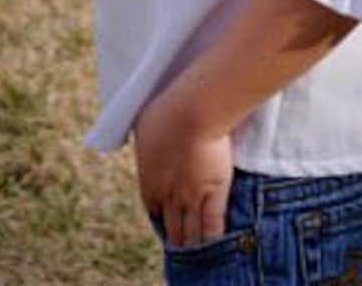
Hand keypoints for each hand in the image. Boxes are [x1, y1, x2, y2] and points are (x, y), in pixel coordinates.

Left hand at [133, 88, 232, 247]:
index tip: (167, 216)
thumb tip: (146, 136)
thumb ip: (147, 141)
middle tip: (182, 243)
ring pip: (191, 232)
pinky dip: (213, 238)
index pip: (154, 209)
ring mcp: (191, 198)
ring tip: (198, 251)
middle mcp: (167, 196)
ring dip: (193, 243)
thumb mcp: (145, 125)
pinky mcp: (214, 194)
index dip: (162, 214)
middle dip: (176, 237)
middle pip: (172, 227)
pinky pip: (213, 225)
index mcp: (149, 182)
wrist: (191, 111)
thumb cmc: (165, 110)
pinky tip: (216, 245)